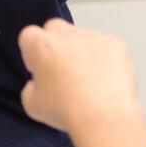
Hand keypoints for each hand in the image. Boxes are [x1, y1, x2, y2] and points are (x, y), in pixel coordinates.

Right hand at [17, 20, 141, 133]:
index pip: (29, 35)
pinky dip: (105, 59)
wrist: (103, 116)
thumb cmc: (70, 110)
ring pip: (83, 38)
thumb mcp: (32, 103)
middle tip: (61, 68)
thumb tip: (39, 84)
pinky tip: (103, 78)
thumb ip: (32, 86)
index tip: (37, 64)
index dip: (32, 51)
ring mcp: (94, 38)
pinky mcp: (115, 44)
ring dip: (82, 52)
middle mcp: (68, 36)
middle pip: (56, 29)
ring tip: (87, 80)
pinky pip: (106, 46)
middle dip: (56, 45)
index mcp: (42, 46)